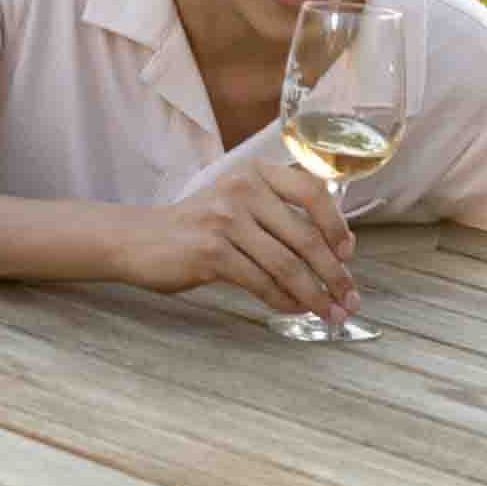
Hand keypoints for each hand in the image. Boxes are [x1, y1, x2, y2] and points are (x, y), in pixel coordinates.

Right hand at [135, 163, 357, 322]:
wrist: (137, 238)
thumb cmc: (199, 225)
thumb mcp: (239, 201)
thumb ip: (280, 214)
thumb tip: (335, 251)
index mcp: (258, 172)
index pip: (313, 191)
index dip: (337, 225)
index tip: (348, 254)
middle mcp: (244, 190)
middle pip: (306, 237)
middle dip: (334, 274)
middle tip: (349, 299)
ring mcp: (226, 220)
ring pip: (287, 264)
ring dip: (314, 294)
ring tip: (329, 312)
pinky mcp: (211, 252)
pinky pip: (261, 282)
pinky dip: (283, 300)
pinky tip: (295, 309)